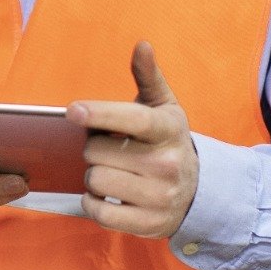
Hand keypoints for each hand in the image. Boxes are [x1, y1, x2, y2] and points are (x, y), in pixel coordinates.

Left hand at [69, 41, 199, 238]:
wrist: (198, 191)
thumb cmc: (167, 141)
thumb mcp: (164, 108)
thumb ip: (148, 77)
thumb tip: (142, 45)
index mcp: (168, 129)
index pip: (133, 119)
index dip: (100, 114)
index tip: (72, 111)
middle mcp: (167, 164)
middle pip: (98, 153)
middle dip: (93, 149)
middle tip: (109, 149)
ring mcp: (159, 196)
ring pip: (96, 181)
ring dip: (93, 176)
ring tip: (110, 171)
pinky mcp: (148, 224)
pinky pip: (100, 213)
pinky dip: (92, 203)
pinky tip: (104, 195)